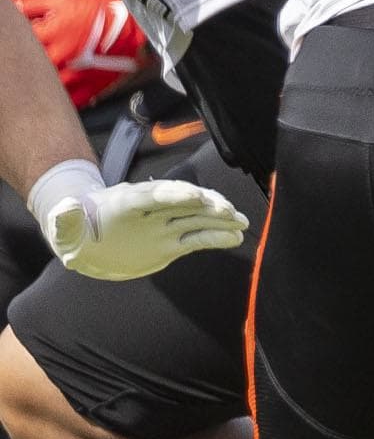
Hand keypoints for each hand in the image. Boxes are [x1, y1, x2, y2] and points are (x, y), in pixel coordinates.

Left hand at [19, 0, 149, 108]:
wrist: (136, 21)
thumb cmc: (102, 9)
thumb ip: (34, 3)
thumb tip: (14, 7)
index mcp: (50, 35)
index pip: (18, 42)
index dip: (17, 40)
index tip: (20, 40)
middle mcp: (60, 57)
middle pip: (30, 70)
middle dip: (27, 66)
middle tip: (30, 62)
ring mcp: (76, 74)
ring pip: (49, 88)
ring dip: (43, 84)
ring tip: (42, 79)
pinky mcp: (92, 84)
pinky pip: (73, 101)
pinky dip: (65, 101)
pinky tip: (60, 94)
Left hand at [37, 165, 245, 280]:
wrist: (85, 241)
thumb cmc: (73, 231)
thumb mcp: (64, 226)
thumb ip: (66, 218)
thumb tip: (65, 208)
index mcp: (127, 203)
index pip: (154, 196)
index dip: (175, 195)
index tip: (196, 197)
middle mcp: (151, 212)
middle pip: (183, 203)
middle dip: (206, 204)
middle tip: (228, 210)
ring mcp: (163, 227)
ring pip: (196, 219)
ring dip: (219, 220)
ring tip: (243, 223)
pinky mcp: (170, 244)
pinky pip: (196, 239)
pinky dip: (216, 238)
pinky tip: (235, 238)